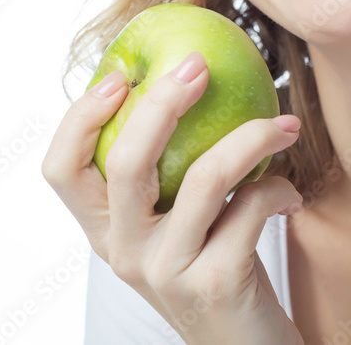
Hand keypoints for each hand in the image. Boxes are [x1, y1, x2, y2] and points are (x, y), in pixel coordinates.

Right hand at [42, 51, 304, 344]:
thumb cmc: (215, 272)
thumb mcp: (175, 228)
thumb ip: (166, 177)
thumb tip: (184, 82)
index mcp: (106, 231)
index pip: (60, 170)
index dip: (79, 117)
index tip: (120, 76)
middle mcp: (124, 253)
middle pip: (125, 160)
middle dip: (162, 101)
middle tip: (198, 66)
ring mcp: (167, 271)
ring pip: (203, 177)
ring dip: (251, 137)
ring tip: (283, 125)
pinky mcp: (216, 284)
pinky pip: (250, 208)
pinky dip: (278, 188)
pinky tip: (290, 196)